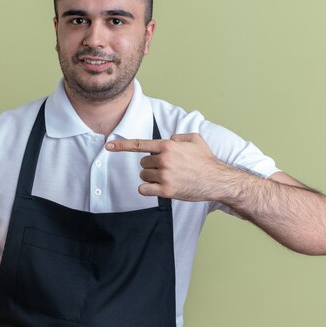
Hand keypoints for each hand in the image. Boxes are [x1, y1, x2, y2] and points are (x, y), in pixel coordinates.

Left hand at [105, 133, 226, 200]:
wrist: (217, 180)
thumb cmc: (206, 160)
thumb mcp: (195, 139)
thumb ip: (178, 136)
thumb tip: (169, 139)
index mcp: (168, 146)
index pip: (140, 144)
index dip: (121, 145)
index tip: (108, 146)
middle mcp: (164, 160)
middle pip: (143, 163)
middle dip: (152, 165)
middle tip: (168, 168)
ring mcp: (164, 176)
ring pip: (144, 176)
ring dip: (152, 177)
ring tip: (169, 177)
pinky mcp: (166, 191)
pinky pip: (144, 189)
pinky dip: (148, 189)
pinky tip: (160, 187)